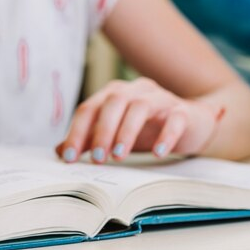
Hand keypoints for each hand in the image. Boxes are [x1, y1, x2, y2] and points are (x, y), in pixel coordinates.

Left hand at [56, 78, 223, 163]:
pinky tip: (158, 153)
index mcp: (113, 94)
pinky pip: (174, 119)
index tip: (69, 158)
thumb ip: (88, 140)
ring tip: (119, 156)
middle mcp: (134, 90)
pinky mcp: (182, 111)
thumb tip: (59, 151)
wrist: (189, 124)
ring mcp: (160, 97)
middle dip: (102, 131)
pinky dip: (165, 135)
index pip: (89, 108)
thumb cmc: (146, 128)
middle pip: (113, 102)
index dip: (77, 132)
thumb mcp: (113, 134)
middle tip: (97, 158)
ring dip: (126, 132)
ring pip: (140, 106)